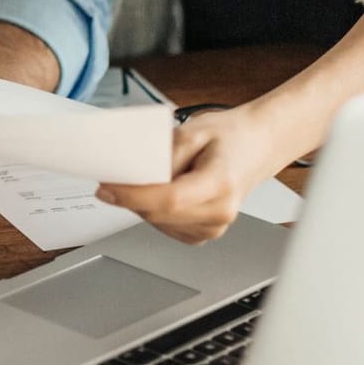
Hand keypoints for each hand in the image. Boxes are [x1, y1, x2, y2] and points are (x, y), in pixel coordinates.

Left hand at [94, 104, 289, 244]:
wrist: (257, 146)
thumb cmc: (230, 136)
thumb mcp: (193, 131)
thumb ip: (163, 154)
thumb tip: (133, 173)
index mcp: (221, 185)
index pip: (169, 200)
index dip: (133, 196)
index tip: (107, 187)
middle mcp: (219, 213)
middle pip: (159, 214)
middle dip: (130, 197)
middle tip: (112, 176)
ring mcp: (213, 228)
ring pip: (158, 223)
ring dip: (141, 204)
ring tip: (148, 177)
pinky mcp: (204, 234)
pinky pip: (166, 226)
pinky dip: (154, 210)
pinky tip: (159, 191)